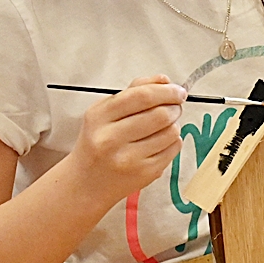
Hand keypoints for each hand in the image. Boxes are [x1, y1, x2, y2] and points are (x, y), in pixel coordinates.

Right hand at [65, 78, 184, 198]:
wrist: (85, 182)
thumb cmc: (98, 141)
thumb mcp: (105, 112)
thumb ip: (134, 91)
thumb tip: (164, 80)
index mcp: (99, 116)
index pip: (141, 96)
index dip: (166, 91)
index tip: (178, 91)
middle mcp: (110, 138)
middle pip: (160, 114)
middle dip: (174, 107)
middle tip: (174, 107)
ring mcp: (128, 158)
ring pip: (171, 132)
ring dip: (174, 125)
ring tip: (162, 126)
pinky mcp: (144, 173)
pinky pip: (173, 149)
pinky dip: (172, 141)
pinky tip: (159, 142)